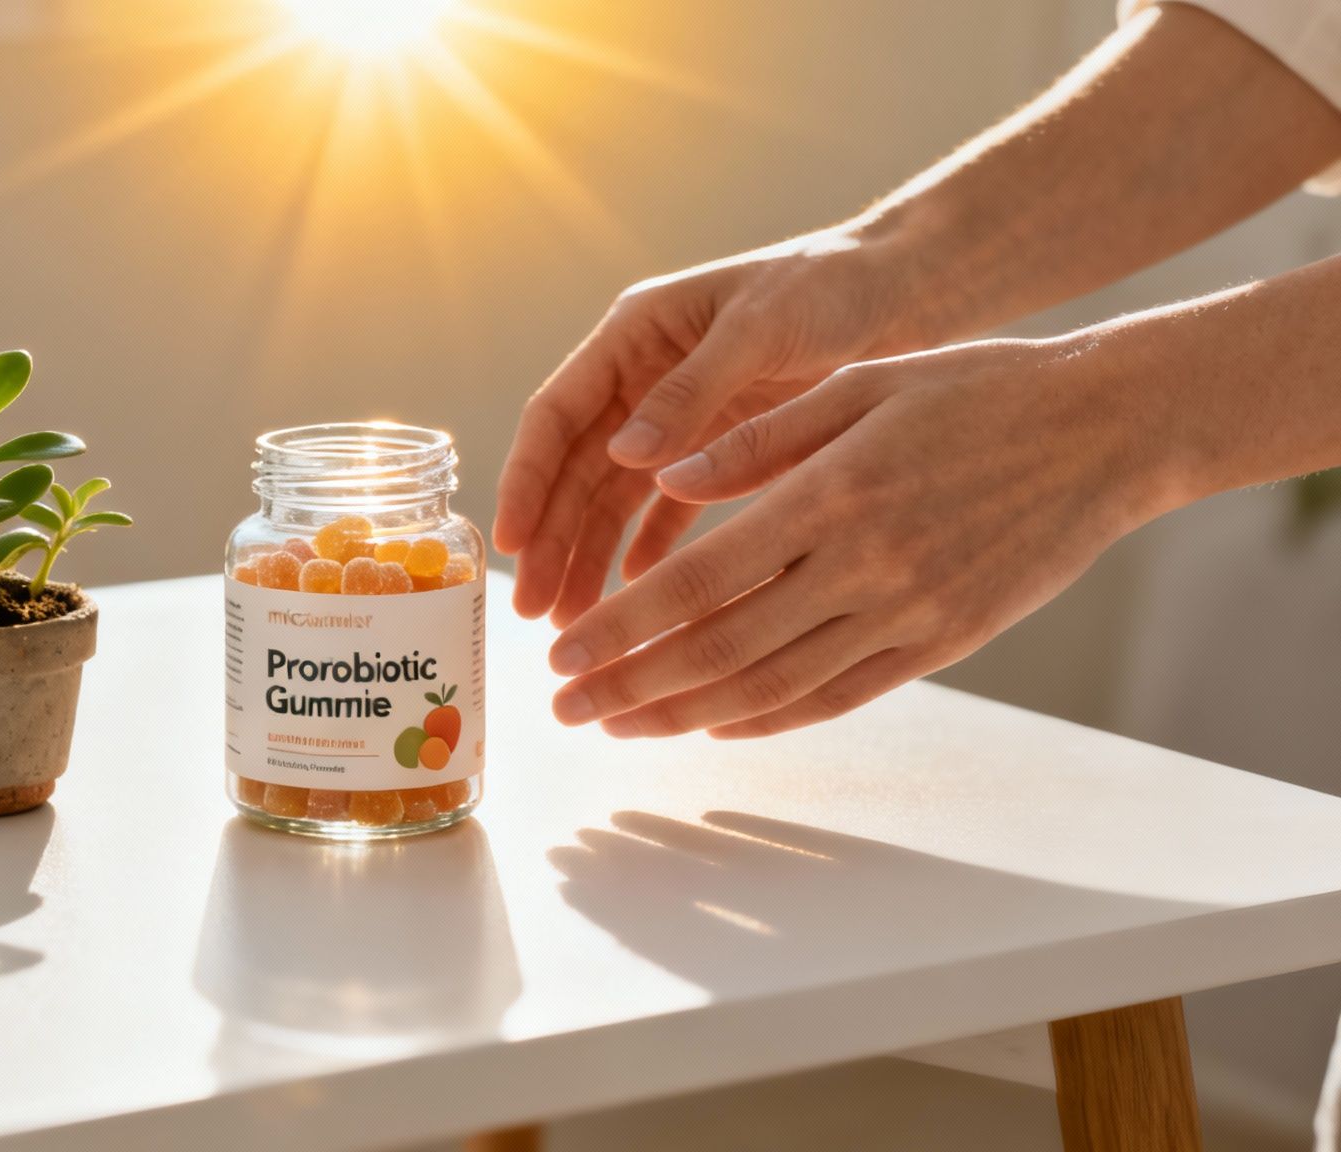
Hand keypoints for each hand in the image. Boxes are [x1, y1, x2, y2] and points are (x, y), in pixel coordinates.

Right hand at [494, 230, 923, 625]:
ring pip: (614, 499)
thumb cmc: (829, 286)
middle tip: (535, 611)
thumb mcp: (760, 329)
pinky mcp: (719, 449)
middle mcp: (641, 380)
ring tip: (577, 622)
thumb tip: (622, 456)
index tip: (511, 543)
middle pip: (576, 471)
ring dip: (591, 557)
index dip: (527, 480)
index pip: (556, 415)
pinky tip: (638, 593)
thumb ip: (692, 390)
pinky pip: (669, 510)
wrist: (906, 289)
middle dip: (552, 541)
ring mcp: (676, 419)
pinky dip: (651, 550)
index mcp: (634, 336)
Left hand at [544, 335, 1172, 738]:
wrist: (1107, 432)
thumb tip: (657, 475)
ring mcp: (906, 614)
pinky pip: (839, 697)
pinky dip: (767, 718)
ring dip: (684, 715)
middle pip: (719, 650)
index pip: (696, 582)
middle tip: (562, 709)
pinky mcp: (942, 642)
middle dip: (629, 687)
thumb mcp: (858, 385)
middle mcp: (862, 567)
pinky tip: (713, 725)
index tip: (559, 655)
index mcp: (828, 496)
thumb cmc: (974, 391)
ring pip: (772, 686)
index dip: (620, 628)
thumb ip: (754, 440)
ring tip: (617, 726)